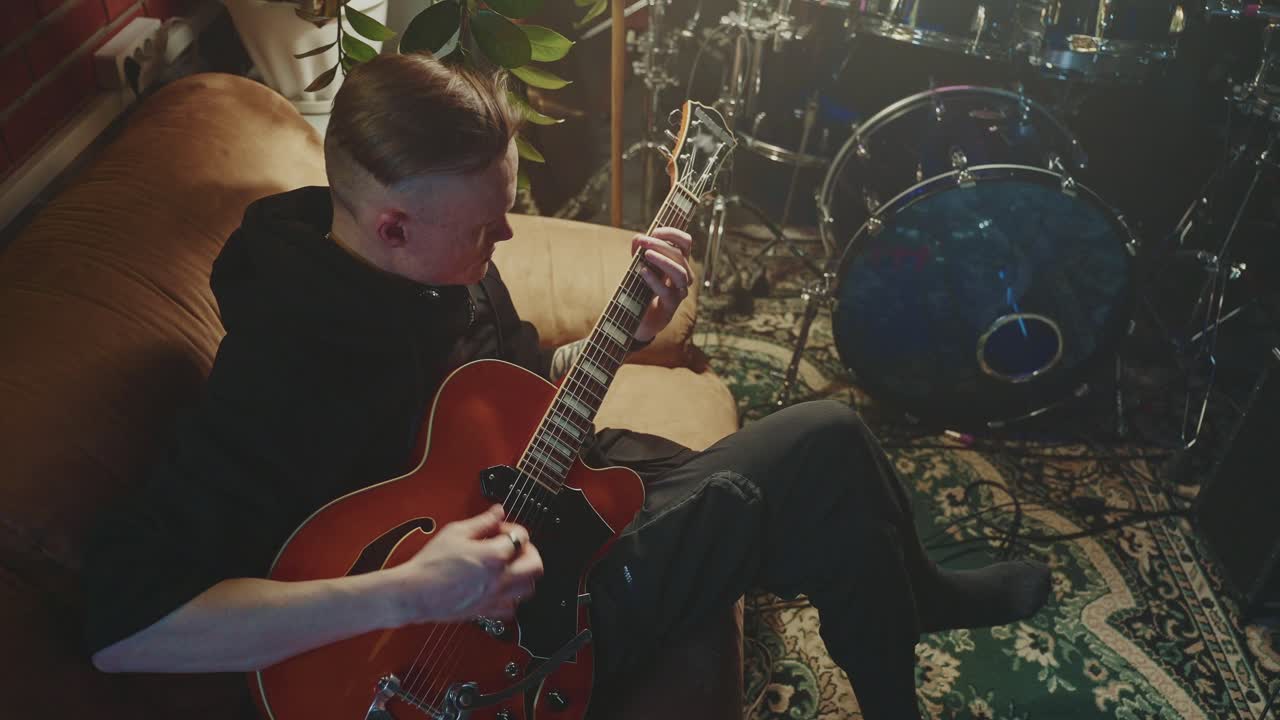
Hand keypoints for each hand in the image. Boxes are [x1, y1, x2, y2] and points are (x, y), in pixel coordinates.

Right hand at [390, 505, 542, 624]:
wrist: (415, 592)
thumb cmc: (430, 564)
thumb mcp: (456, 532)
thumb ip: (482, 521)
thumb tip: (497, 512)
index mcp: (494, 556)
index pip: (520, 537)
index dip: (511, 528)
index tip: (499, 528)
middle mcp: (500, 579)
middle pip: (535, 566)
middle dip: (529, 552)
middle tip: (515, 548)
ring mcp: (494, 598)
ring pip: (528, 589)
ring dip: (524, 575)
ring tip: (511, 567)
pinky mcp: (486, 612)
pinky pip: (511, 609)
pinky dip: (512, 598)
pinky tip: (500, 589)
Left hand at [631, 227, 692, 343]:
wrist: (639, 320)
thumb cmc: (642, 290)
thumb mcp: (639, 265)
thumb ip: (638, 251)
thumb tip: (638, 238)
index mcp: (678, 262)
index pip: (685, 242)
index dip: (673, 233)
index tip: (655, 230)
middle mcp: (683, 276)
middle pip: (680, 255)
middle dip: (661, 245)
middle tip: (643, 241)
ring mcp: (679, 292)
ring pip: (681, 272)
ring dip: (664, 260)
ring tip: (646, 254)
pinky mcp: (670, 307)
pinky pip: (667, 291)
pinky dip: (655, 280)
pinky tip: (642, 271)